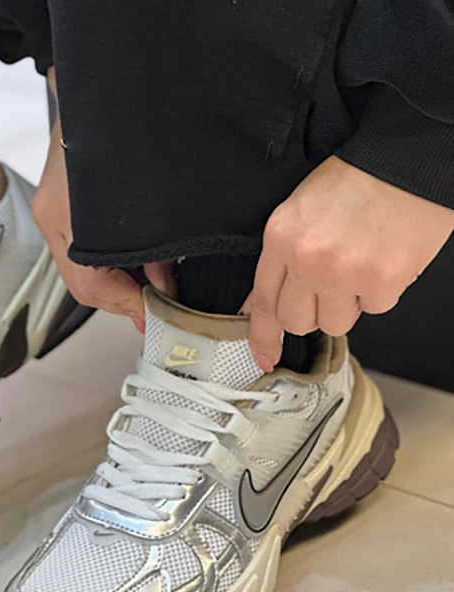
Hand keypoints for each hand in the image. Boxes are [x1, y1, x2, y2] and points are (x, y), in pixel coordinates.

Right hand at [32, 68, 174, 333]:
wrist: (101, 91)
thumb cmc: (117, 136)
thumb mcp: (143, 201)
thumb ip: (155, 249)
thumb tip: (164, 291)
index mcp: (66, 220)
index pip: (89, 287)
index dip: (125, 304)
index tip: (155, 311)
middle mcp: (54, 221)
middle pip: (85, 287)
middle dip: (124, 298)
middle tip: (157, 302)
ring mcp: (52, 216)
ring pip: (84, 274)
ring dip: (121, 284)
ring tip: (153, 282)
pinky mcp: (58, 210)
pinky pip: (84, 255)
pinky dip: (112, 265)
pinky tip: (138, 261)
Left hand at [244, 156, 453, 371]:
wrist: (407, 157)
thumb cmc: (356, 180)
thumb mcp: (300, 212)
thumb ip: (282, 259)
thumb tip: (268, 302)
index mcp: (281, 238)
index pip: (263, 301)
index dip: (263, 335)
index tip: (266, 355)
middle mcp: (307, 259)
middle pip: (298, 322)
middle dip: (314, 311)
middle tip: (332, 286)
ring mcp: (344, 273)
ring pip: (336, 322)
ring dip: (349, 303)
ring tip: (361, 264)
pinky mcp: (382, 281)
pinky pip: (375, 308)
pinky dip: (380, 291)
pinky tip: (383, 259)